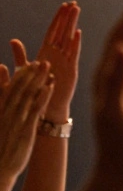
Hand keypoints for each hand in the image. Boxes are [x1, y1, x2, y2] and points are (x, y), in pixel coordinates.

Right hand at [0, 61, 53, 180]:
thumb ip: (1, 103)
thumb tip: (3, 86)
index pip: (8, 90)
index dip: (19, 76)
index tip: (28, 64)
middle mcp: (6, 113)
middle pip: (18, 89)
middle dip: (29, 73)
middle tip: (41, 60)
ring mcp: (15, 121)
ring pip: (27, 96)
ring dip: (37, 80)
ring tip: (47, 66)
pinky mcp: (25, 131)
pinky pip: (34, 111)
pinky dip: (41, 97)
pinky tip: (49, 87)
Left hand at [12, 2, 81, 121]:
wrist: (44, 107)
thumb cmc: (34, 90)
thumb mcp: (24, 71)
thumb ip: (20, 55)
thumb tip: (13, 40)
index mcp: (46, 52)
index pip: (53, 31)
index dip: (59, 18)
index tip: (64, 5)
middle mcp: (57, 54)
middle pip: (63, 31)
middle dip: (68, 17)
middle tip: (74, 3)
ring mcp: (65, 61)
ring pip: (69, 39)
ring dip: (72, 25)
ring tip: (77, 11)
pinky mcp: (70, 70)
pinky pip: (72, 54)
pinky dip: (74, 44)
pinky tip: (76, 33)